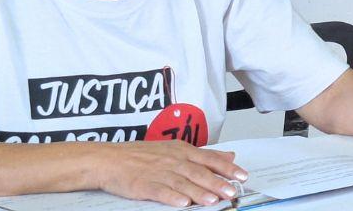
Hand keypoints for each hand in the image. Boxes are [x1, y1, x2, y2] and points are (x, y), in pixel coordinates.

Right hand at [94, 141, 246, 207]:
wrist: (110, 159)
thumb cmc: (143, 155)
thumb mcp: (176, 150)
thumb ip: (204, 155)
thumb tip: (229, 156)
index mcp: (182, 151)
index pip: (209, 159)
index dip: (227, 168)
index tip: (242, 176)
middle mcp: (173, 161)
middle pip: (199, 172)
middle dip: (217, 182)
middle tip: (232, 191)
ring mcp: (158, 173)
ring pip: (183, 183)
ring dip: (199, 192)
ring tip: (213, 200)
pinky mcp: (144, 186)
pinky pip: (160, 192)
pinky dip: (172, 197)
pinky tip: (183, 203)